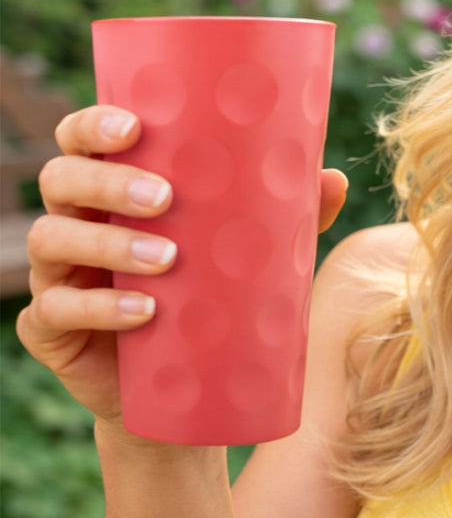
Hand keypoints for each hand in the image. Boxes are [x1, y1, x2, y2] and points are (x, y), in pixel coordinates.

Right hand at [16, 105, 347, 430]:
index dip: (93, 126)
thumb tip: (335, 180)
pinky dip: (99, 310)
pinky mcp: (51, 329)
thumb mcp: (249, 259)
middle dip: (108, 182)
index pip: (82, 142)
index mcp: (111, 193)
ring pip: (51, 240)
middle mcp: (76, 224)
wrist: (186, 392)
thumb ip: (284, 219)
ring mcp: (57, 276)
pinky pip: (55, 310)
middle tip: (165, 198)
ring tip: (166, 259)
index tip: (135, 127)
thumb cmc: (213, 303)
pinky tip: (142, 313)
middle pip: (62, 180)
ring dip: (108, 244)